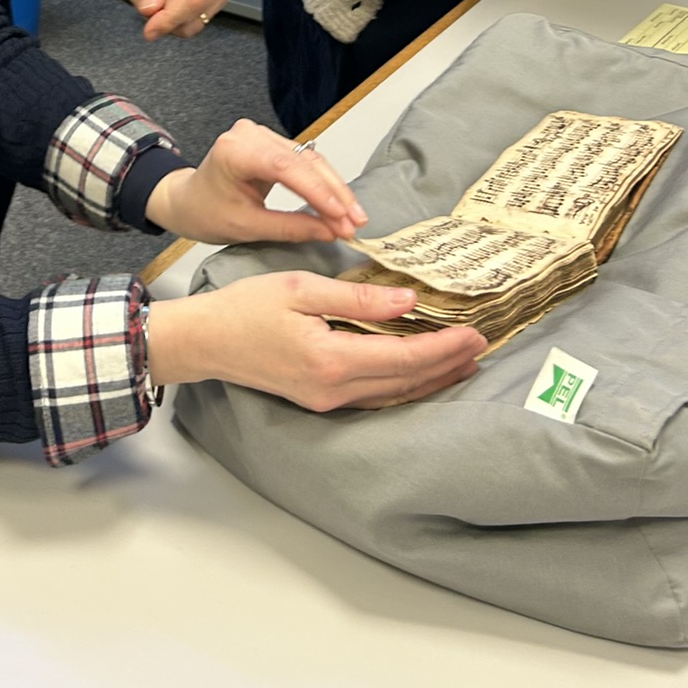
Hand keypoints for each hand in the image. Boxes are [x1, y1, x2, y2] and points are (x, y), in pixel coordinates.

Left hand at [146, 119, 368, 244]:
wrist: (187, 201)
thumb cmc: (206, 212)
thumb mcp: (247, 228)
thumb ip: (291, 228)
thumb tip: (331, 231)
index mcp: (235, 152)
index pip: (286, 168)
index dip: (319, 193)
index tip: (342, 217)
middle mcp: (249, 135)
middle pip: (304, 161)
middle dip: (334, 194)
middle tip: (355, 222)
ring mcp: (260, 134)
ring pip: (309, 159)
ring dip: (333, 189)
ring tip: (352, 217)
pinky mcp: (270, 141)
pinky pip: (303, 160)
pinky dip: (322, 183)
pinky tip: (338, 202)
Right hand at [147, 272, 485, 411]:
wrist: (205, 340)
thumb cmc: (245, 308)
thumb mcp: (301, 287)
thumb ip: (356, 297)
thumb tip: (405, 301)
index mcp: (330, 360)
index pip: (403, 358)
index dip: (443, 348)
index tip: (474, 333)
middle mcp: (333, 389)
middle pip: (405, 382)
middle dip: (447, 364)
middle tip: (482, 345)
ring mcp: (326, 400)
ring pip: (393, 395)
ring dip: (431, 379)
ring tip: (463, 362)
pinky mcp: (320, 399)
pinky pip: (374, 397)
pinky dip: (404, 385)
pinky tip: (418, 374)